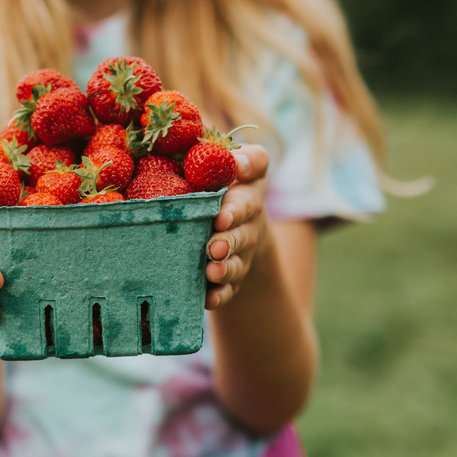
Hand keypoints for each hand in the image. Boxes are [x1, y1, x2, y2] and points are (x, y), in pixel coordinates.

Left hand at [204, 144, 269, 309]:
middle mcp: (247, 225)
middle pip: (241, 234)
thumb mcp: (238, 164)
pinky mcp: (231, 276)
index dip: (236, 208)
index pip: (247, 197)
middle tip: (215, 247)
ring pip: (235, 263)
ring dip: (225, 269)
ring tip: (212, 271)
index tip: (221, 215)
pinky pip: (228, 288)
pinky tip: (208, 298)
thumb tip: (235, 161)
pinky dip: (219, 294)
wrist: (236, 221)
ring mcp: (240, 253)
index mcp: (246, 194)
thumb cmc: (226, 184)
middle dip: (229, 241)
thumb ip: (241, 158)